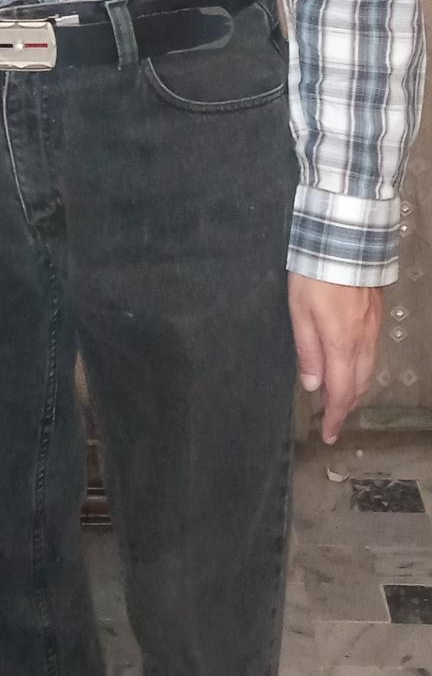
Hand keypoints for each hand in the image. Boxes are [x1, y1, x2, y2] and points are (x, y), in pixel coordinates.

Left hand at [288, 274, 383, 443]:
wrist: (344, 241)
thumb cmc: (315, 275)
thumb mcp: (299, 312)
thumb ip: (307, 350)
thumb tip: (313, 385)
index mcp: (342, 344)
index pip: (341, 392)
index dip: (335, 417)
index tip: (328, 434)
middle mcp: (363, 341)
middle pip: (358, 385)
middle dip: (345, 406)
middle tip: (332, 421)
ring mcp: (373, 328)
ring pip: (368, 370)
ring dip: (355, 388)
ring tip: (340, 398)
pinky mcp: (376, 315)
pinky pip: (372, 353)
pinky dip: (362, 369)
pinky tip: (352, 365)